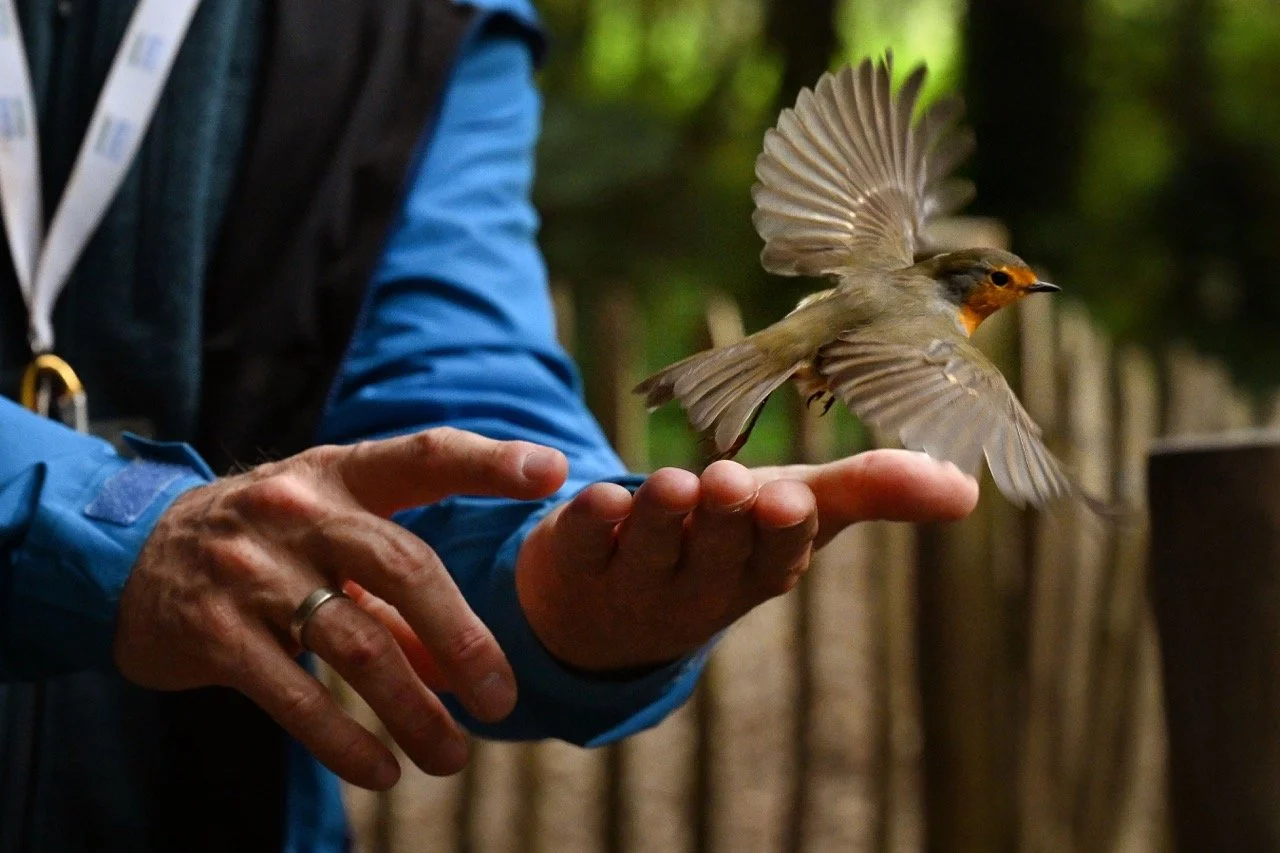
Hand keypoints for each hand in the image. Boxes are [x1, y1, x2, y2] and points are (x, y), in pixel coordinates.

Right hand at [114, 428, 566, 789]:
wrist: (131, 558)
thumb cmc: (266, 546)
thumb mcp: (329, 539)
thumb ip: (398, 591)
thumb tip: (466, 667)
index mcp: (338, 474)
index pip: (423, 457)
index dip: (489, 462)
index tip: (553, 474)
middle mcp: (297, 510)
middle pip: (404, 566)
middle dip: (465, 640)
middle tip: (503, 701)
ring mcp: (251, 568)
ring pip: (357, 643)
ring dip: (414, 711)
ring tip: (452, 757)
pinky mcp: (213, 630)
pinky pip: (293, 696)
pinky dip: (344, 740)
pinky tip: (381, 771)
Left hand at [514, 449, 976, 671]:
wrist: (611, 601)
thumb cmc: (722, 540)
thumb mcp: (794, 511)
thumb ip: (870, 491)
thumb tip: (968, 488)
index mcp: (759, 572)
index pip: (779, 556)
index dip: (785, 531)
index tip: (794, 499)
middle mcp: (698, 587)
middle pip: (714, 555)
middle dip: (725, 520)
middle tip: (731, 481)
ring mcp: (631, 583)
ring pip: (647, 553)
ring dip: (658, 519)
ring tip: (671, 485)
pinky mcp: (571, 565)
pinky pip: (578, 547)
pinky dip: (586, 524)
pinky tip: (598, 497)